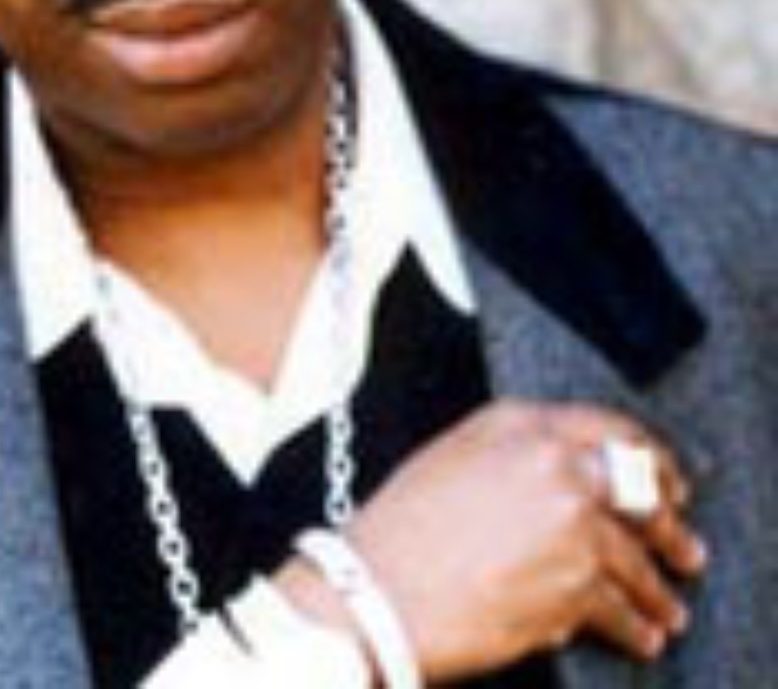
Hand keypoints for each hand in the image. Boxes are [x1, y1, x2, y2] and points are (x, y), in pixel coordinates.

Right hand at [340, 400, 705, 680]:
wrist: (373, 590)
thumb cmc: (399, 531)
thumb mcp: (453, 460)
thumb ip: (515, 456)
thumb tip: (570, 483)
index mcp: (516, 422)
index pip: (611, 427)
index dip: (652, 457)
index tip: (668, 481)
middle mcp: (552, 462)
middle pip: (641, 489)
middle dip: (669, 523)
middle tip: (682, 544)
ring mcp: (571, 522)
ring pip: (639, 556)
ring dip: (656, 587)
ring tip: (665, 605)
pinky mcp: (577, 584)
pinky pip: (624, 609)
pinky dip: (636, 626)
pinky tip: (640, 633)